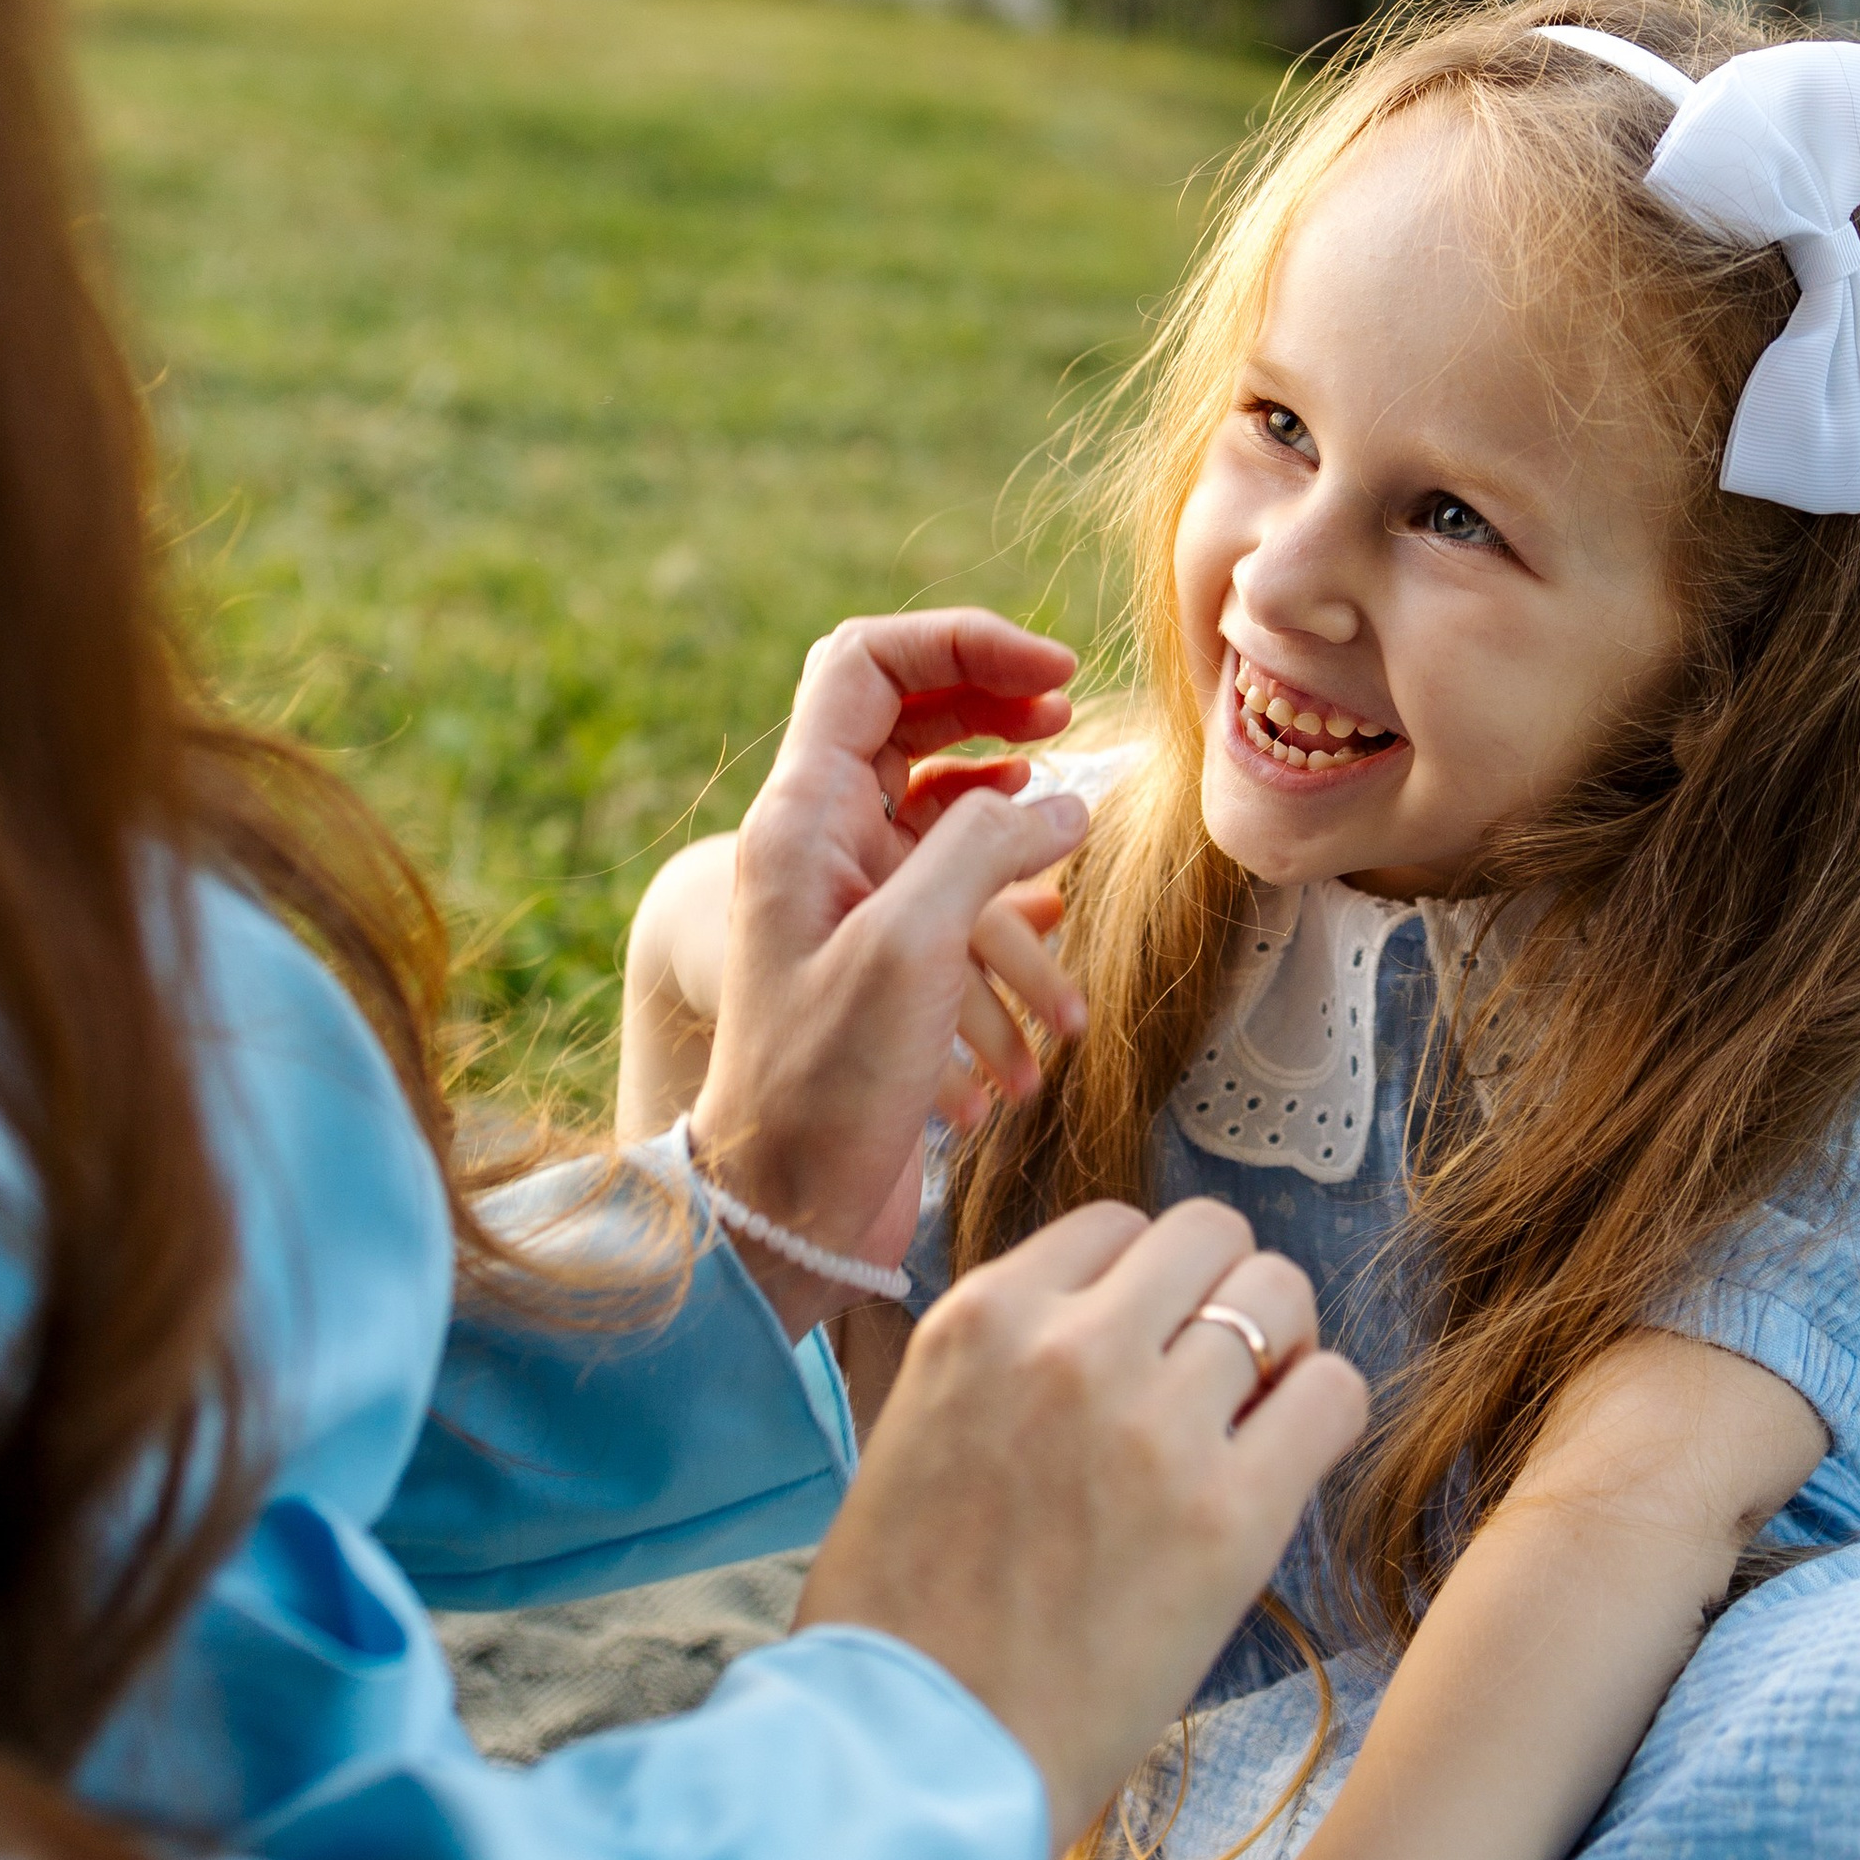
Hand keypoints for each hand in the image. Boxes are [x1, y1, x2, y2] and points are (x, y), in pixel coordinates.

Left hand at [641, 612, 1091, 1323]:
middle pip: (910, 722)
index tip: (1054, 675)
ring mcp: (853, 901)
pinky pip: (959, 905)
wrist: (784, 1213)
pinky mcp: (886, 963)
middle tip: (1069, 724)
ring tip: (1075, 865)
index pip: (868, 663)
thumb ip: (986, 847)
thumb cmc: (825, 1086)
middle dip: (996, 713)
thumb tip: (1063, 801)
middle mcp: (820, 843)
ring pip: (947, 818)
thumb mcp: (911, 949)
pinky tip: (1054, 981)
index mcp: (801, 815)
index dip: (963, 645)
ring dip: (1018, 840)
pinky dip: (1014, 926)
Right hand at [794, 1195, 1368, 1851]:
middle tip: (1220, 1375)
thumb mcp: (917, 1433)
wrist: (913, 1758)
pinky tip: (1286, 1467)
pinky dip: (1323, 1415)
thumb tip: (1097, 1332)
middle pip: (1210, 1236)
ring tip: (1255, 1422)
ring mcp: (1154, 1426)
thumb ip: (1004, 1367)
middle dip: (1225, 1293)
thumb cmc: (899, 1624)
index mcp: (981, 1321)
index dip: (1146, 1284)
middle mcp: (1070, 1348)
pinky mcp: (1230, 1517)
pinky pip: (1332, 1395)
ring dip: (1281, 1349)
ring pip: (1279, 1295)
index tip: (1150, 1343)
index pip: (1114, 1227)